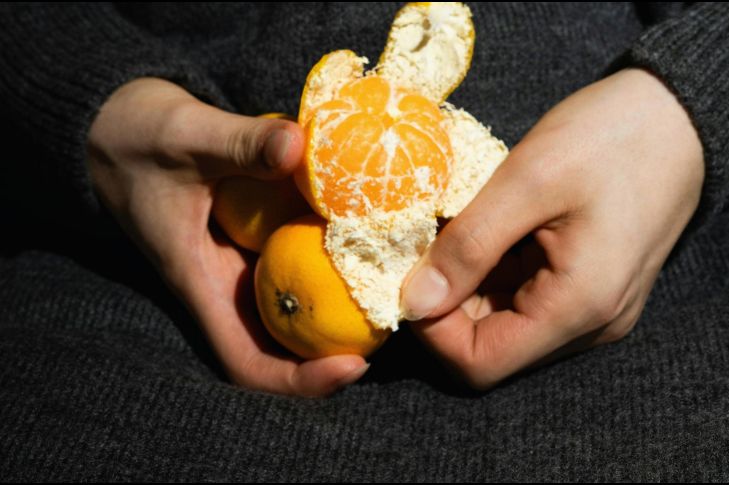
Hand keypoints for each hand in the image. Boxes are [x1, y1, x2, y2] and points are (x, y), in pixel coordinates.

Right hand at [87, 77, 369, 396]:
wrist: (116, 127)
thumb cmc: (138, 135)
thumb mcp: (186, 135)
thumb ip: (239, 143)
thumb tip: (300, 145)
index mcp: (200, 283)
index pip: (246, 360)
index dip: (298, 380)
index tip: (353, 366)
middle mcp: (225, 285)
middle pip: (284, 345)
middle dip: (336, 350)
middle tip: (393, 327)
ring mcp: (240, 263)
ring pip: (293, 305)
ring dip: (340, 306)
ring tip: (393, 290)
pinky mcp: (252, 238)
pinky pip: (295, 261)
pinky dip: (329, 257)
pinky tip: (365, 235)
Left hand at [400, 68, 704, 390]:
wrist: (679, 115)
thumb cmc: (613, 138)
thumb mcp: (530, 181)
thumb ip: (468, 246)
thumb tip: (413, 302)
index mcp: (578, 307)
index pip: (481, 363)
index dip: (432, 330)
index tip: (411, 274)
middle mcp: (587, 323)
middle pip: (490, 344)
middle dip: (447, 301)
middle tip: (427, 243)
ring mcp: (590, 307)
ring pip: (503, 320)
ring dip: (468, 282)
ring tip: (459, 226)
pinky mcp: (588, 285)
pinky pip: (524, 297)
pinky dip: (493, 269)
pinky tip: (487, 226)